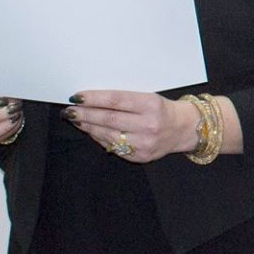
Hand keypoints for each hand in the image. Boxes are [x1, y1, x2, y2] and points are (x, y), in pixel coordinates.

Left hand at [64, 90, 198, 162]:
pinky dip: (100, 138)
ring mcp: (145, 143)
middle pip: (109, 119)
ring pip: (108, 135)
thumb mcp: (148, 97)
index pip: (116, 100)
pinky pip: (114, 147)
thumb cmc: (162, 109)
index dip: (94, 99)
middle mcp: (149, 125)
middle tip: (69, 111)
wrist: (183, 128)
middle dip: (85, 114)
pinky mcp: (141, 156)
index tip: (77, 97)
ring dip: (89, 127)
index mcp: (151, 105)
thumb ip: (123, 99)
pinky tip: (92, 131)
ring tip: (77, 120)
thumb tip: (91, 100)